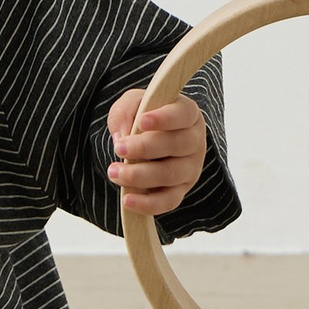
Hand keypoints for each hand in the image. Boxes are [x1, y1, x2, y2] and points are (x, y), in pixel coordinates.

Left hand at [107, 90, 207, 218]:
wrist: (147, 141)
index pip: (182, 114)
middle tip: (119, 149)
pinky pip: (168, 201)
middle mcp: (195, 141)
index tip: (142, 121)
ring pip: (170, 174)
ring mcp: (190, 168)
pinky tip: (127, 200)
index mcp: (188, 114)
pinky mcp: (181, 190)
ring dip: (140, 175)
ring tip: (114, 172)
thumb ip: (126, 111)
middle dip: (145, 148)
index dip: (164, 118)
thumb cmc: (143, 117)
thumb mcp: (133, 104)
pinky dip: (148, 203)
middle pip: (177, 145)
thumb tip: (122, 136)